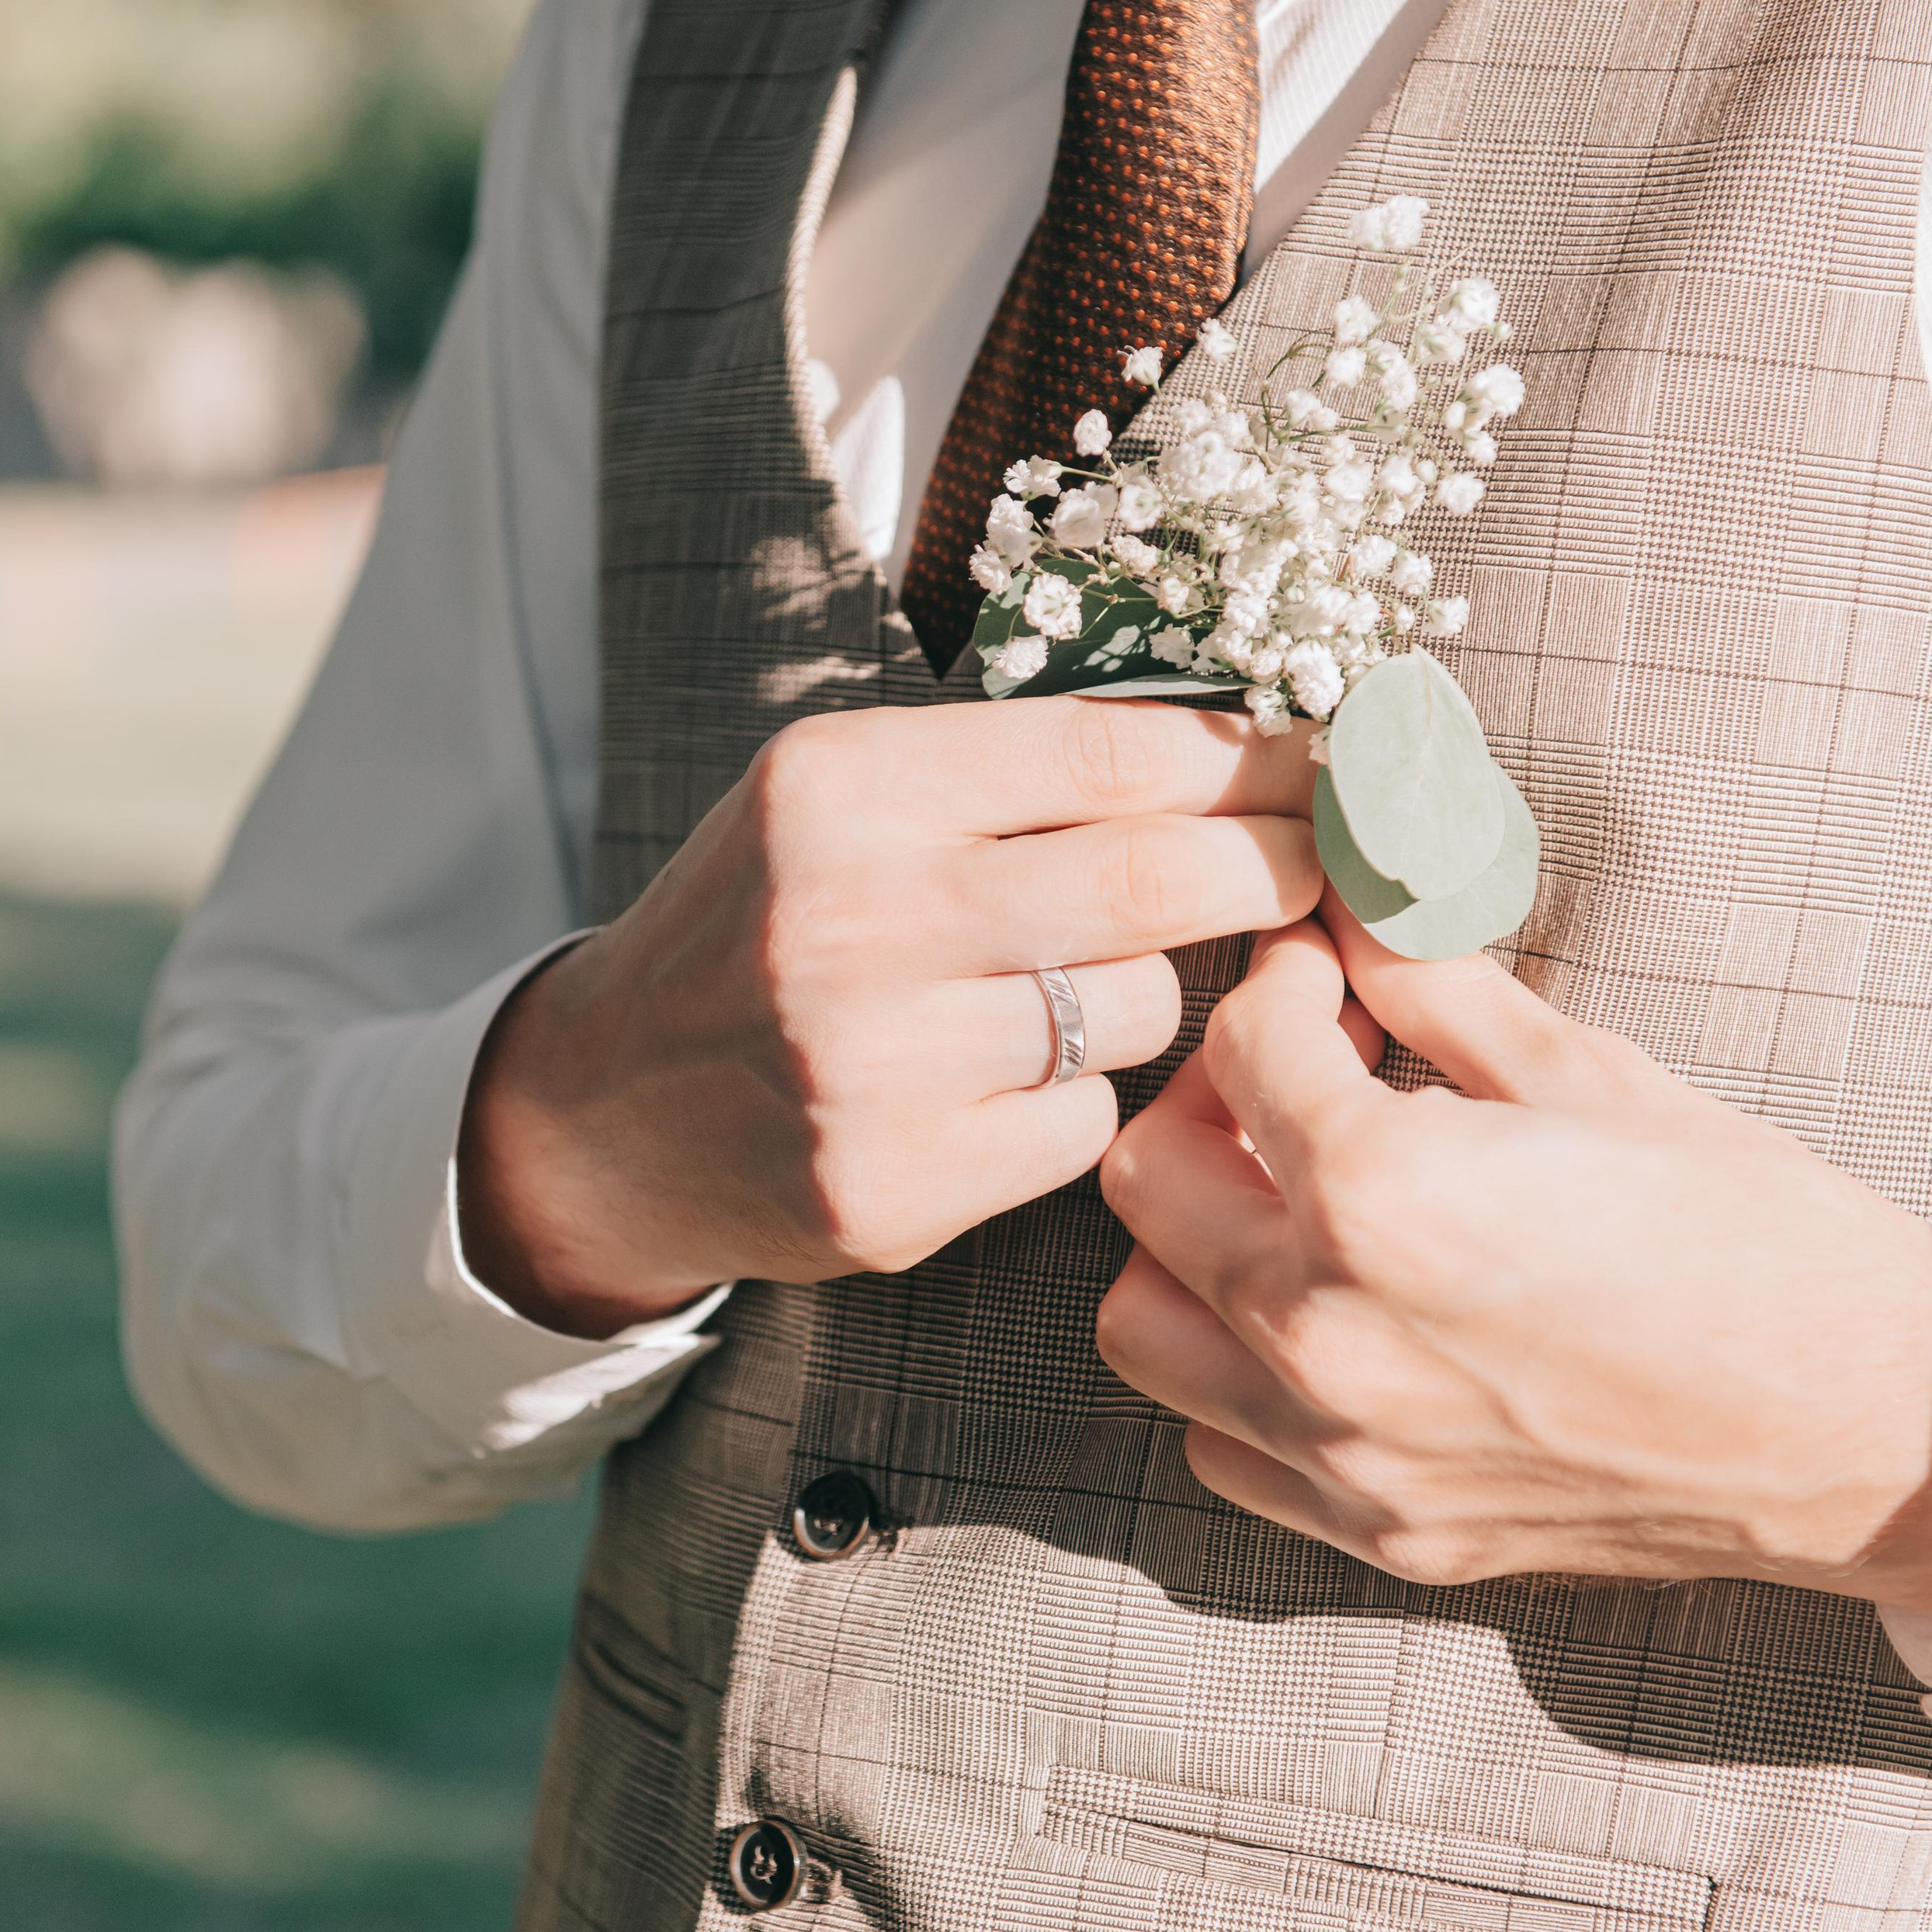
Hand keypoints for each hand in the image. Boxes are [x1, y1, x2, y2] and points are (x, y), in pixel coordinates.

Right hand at [459, 699, 1321, 1335]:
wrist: (608, 1108)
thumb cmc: (767, 922)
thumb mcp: (844, 799)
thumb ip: (1009, 773)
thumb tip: (1239, 746)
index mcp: (844, 788)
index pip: (1113, 752)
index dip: (1249, 758)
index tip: (1323, 761)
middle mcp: (853, 916)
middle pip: (1156, 875)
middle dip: (1274, 862)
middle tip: (1323, 859)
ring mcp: (872, 1063)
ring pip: (1133, 1012)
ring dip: (1146, 997)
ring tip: (1067, 988)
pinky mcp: (893, 1185)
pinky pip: (1084, 1125)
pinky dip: (1078, 1100)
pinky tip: (1001, 1082)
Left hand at [1097, 905, 1931, 1605]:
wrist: (1864, 1430)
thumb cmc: (1756, 1245)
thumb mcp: (1592, 1079)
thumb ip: (1435, 992)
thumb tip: (1351, 920)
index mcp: (1378, 1198)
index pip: (1240, 1048)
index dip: (1281, 982)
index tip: (1321, 972)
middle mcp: (1327, 1336)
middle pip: (1147, 1182)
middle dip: (1209, 1100)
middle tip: (1294, 1076)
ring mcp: (1344, 1450)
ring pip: (1143, 1326)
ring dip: (1190, 1245)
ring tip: (1289, 1202)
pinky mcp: (1378, 1527)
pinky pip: (1219, 1442)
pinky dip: (1235, 1374)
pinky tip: (1328, 1318)